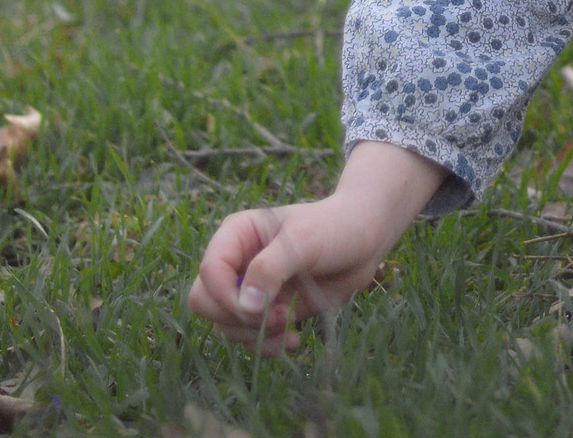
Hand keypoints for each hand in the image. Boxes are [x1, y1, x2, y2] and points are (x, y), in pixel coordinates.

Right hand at [185, 141, 445, 353]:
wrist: (367, 240)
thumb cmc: (336, 227)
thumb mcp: (304, 240)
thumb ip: (271, 268)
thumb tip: (244, 306)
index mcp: (236, 235)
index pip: (209, 272)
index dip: (226, 296)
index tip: (260, 308)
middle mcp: (237, 263)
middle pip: (205, 302)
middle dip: (237, 318)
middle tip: (278, 316)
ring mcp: (251, 289)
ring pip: (225, 325)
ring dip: (254, 336)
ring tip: (289, 328)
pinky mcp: (268, 311)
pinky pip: (248, 338)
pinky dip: (266, 346)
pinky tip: (293, 339)